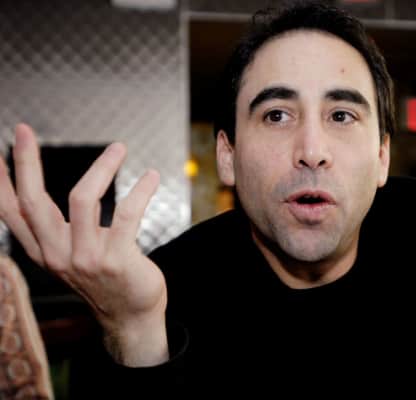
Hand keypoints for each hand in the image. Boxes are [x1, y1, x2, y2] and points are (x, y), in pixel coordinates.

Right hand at [0, 123, 167, 365]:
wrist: (131, 317)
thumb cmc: (105, 278)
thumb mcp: (70, 256)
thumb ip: (55, 231)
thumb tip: (47, 196)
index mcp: (44, 251)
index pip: (11, 213)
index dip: (0, 183)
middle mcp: (57, 255)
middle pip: (33, 202)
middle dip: (26, 163)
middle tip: (23, 130)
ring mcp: (86, 258)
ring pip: (81, 199)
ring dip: (102, 167)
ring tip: (119, 148)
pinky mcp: (116, 259)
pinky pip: (126, 214)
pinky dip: (141, 191)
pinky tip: (151, 177)